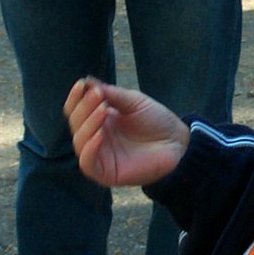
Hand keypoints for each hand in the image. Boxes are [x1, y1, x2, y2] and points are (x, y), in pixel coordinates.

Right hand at [65, 77, 190, 186]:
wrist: (177, 142)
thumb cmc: (157, 121)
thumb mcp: (133, 101)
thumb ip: (111, 93)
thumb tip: (86, 81)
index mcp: (99, 120)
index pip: (76, 110)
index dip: (76, 97)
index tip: (82, 84)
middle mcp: (95, 137)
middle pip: (76, 123)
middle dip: (84, 107)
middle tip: (97, 95)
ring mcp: (100, 155)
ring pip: (79, 142)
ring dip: (87, 124)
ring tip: (103, 110)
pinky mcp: (105, 173)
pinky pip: (87, 163)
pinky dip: (89, 148)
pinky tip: (99, 134)